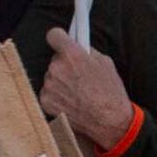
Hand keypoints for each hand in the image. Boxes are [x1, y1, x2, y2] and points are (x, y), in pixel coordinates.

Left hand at [39, 30, 135, 152]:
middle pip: (55, 60)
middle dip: (65, 64)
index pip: (54, 35)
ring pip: (52, 77)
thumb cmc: (110, 92)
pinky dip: (57, 96)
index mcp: (71, 55)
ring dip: (60, 81)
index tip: (61, 40)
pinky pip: (49, 93)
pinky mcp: (45, 101)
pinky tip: (71, 101)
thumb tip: (76, 45)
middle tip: (78, 75)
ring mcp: (49, 86)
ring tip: (77, 92)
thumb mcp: (105, 63)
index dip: (59, 38)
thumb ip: (86, 52)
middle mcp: (56, 68)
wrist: (109, 120)